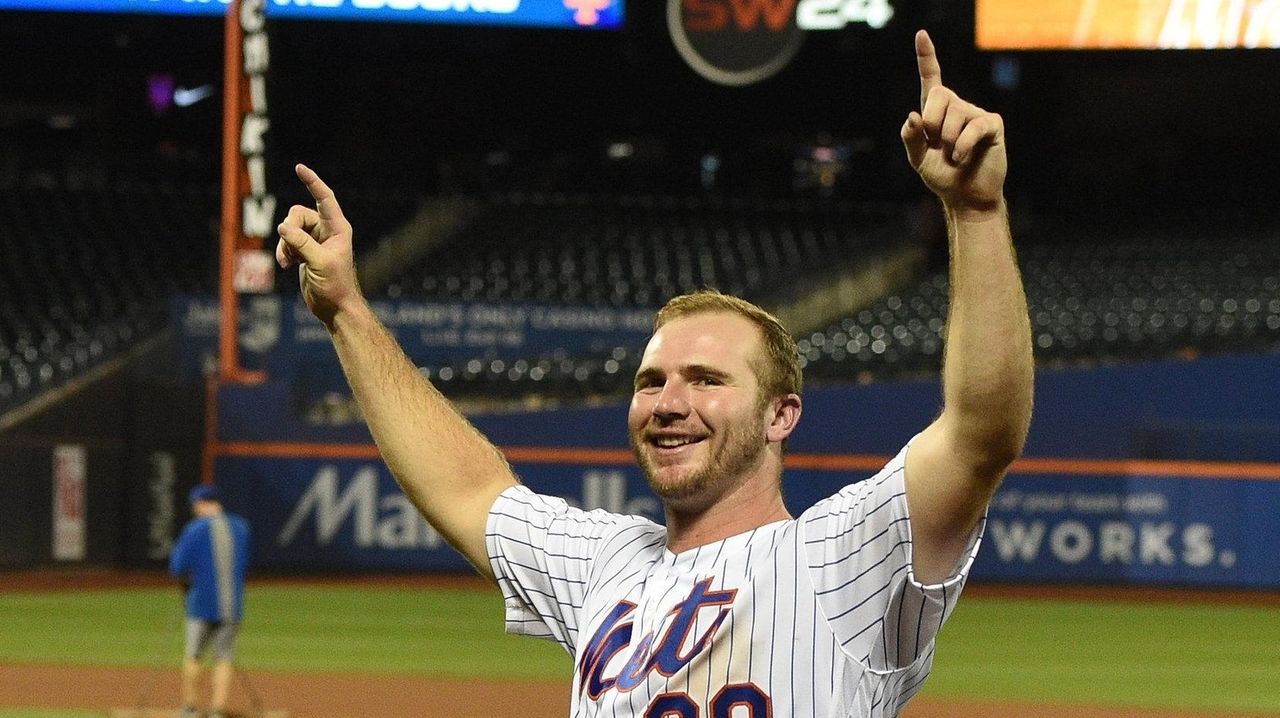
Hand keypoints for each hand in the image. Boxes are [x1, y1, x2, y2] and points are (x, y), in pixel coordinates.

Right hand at [276, 164, 361, 326]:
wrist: (334, 307)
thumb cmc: (335, 286)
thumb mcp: (319, 262)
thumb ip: (301, 243)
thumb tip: (282, 227)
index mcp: (338, 228)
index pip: (325, 198)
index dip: (313, 182)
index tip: (300, 168)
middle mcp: (326, 230)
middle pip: (297, 214)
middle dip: (289, 229)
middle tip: (290, 249)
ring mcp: (314, 240)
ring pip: (289, 228)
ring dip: (284, 244)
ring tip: (288, 262)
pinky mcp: (304, 251)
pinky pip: (286, 241)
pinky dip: (284, 251)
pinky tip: (287, 265)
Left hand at [901, 30, 1006, 217]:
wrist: (965, 197)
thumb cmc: (943, 176)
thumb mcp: (918, 159)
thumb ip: (910, 137)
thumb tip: (913, 115)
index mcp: (936, 112)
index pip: (931, 79)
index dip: (926, 57)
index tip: (921, 34)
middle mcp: (957, 107)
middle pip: (938, 95)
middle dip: (931, 123)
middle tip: (937, 144)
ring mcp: (975, 114)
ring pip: (953, 115)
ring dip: (946, 141)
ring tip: (953, 154)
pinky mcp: (992, 124)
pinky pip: (972, 126)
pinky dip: (961, 145)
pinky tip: (961, 157)